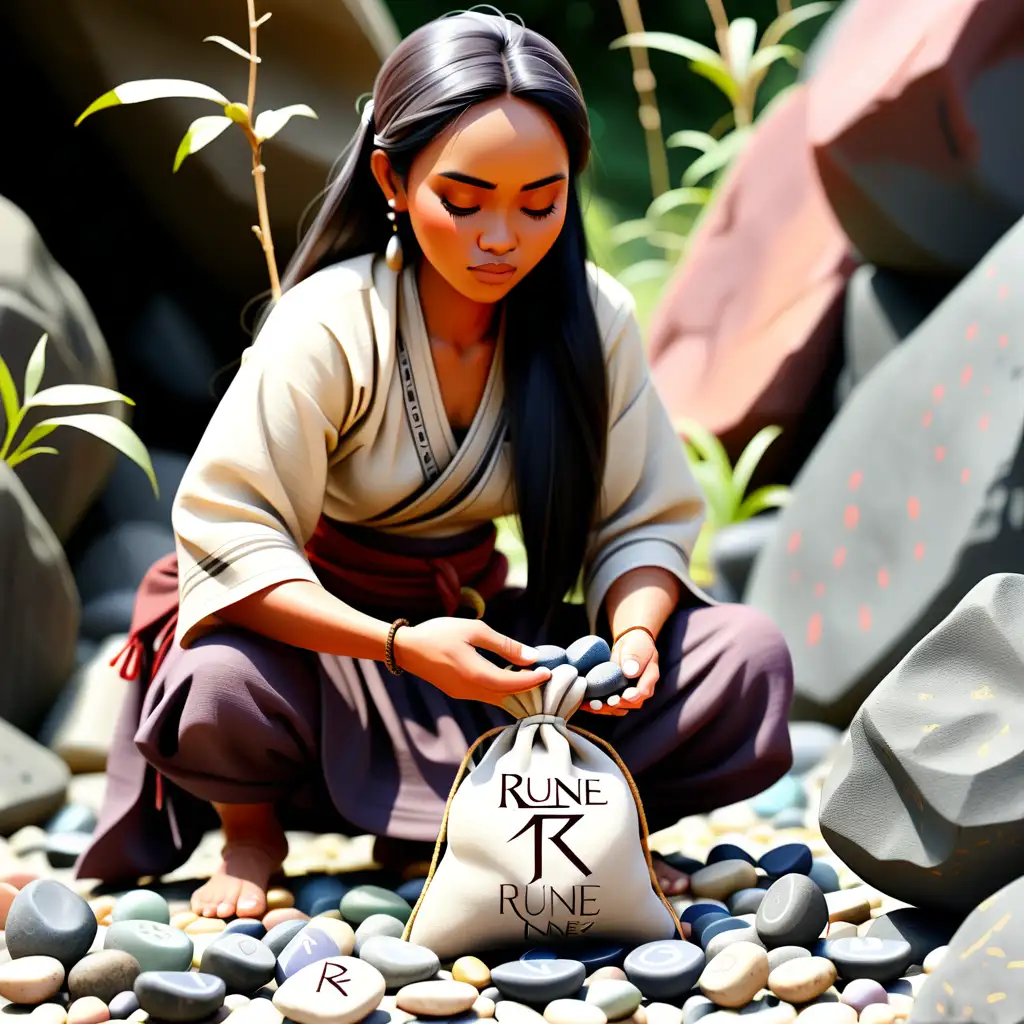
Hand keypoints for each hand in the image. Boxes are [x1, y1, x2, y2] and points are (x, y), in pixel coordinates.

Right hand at [391, 617, 549, 705]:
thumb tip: (532, 656)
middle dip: (528, 689)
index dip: (534, 680)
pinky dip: (501, 688)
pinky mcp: (457, 691)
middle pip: (508, 697)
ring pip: (497, 697)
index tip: (549, 672)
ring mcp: (463, 694)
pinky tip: (507, 675)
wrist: (405, 648)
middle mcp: (471, 691)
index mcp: (477, 676)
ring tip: (530, 675)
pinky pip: (486, 694)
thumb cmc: (440, 634)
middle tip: (545, 677)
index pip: (514, 685)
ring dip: (515, 689)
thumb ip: (505, 645)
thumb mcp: (474, 631)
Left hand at [586, 628, 659, 716]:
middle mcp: (639, 690)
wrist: (631, 645)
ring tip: (589, 704)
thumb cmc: (637, 645)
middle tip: (600, 703)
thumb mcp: (638, 648)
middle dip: (614, 705)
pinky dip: (596, 704)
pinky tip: (584, 702)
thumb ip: (635, 659)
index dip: (633, 696)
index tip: (622, 696)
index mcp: (649, 678)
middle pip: (630, 704)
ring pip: (618, 708)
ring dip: (603, 708)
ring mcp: (627, 694)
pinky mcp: (615, 694)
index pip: (644, 692)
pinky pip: (607, 703)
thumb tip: (629, 672)